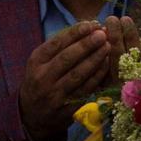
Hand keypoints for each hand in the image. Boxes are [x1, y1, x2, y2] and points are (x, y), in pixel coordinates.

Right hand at [17, 18, 129, 140]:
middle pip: (67, 58)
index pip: (56, 43)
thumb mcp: (41, 62)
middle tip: (103, 34)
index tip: (91, 24)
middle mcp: (43, 77)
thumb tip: (89, 27)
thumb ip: (61, 46)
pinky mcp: (67, 108)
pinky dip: (97, 76)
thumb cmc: (41, 81)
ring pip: (78, 74)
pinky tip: (106, 64)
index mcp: (36, 62)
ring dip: (95, 59)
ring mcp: (55, 94)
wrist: (32, 116)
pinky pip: (86, 89)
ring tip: (108, 46)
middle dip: (87, 44)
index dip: (75, 32)